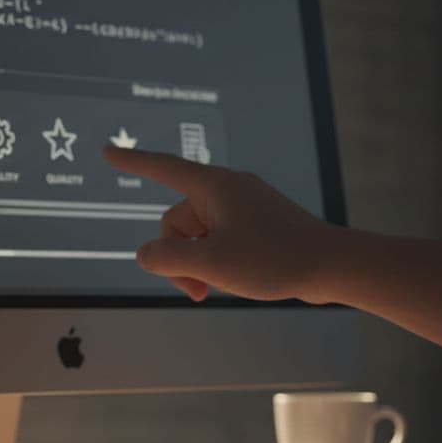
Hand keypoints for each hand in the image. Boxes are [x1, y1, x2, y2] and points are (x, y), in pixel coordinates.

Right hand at [103, 145, 338, 302]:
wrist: (333, 265)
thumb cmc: (274, 259)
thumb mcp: (209, 263)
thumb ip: (166, 258)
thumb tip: (145, 255)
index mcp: (214, 187)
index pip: (162, 168)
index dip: (132, 161)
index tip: (108, 151)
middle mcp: (227, 190)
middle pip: (177, 222)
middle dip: (178, 259)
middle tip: (196, 291)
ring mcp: (244, 207)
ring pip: (198, 236)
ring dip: (198, 265)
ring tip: (218, 289)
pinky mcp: (257, 224)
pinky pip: (219, 240)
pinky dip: (217, 262)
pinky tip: (236, 281)